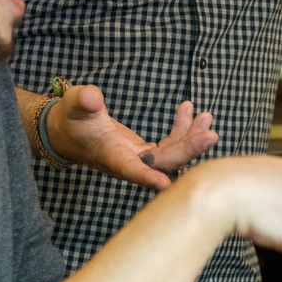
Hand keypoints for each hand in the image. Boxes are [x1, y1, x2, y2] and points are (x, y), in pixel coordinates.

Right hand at [52, 88, 217, 191]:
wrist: (69, 132)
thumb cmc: (71, 119)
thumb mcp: (74, 105)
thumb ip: (83, 101)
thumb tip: (92, 96)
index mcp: (111, 156)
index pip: (132, 170)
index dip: (149, 177)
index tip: (167, 184)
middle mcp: (128, 163)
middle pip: (164, 163)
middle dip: (189, 150)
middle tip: (212, 135)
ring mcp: (139, 159)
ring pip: (172, 156)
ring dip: (192, 139)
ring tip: (207, 117)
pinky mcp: (145, 153)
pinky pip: (170, 145)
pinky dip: (182, 129)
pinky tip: (189, 111)